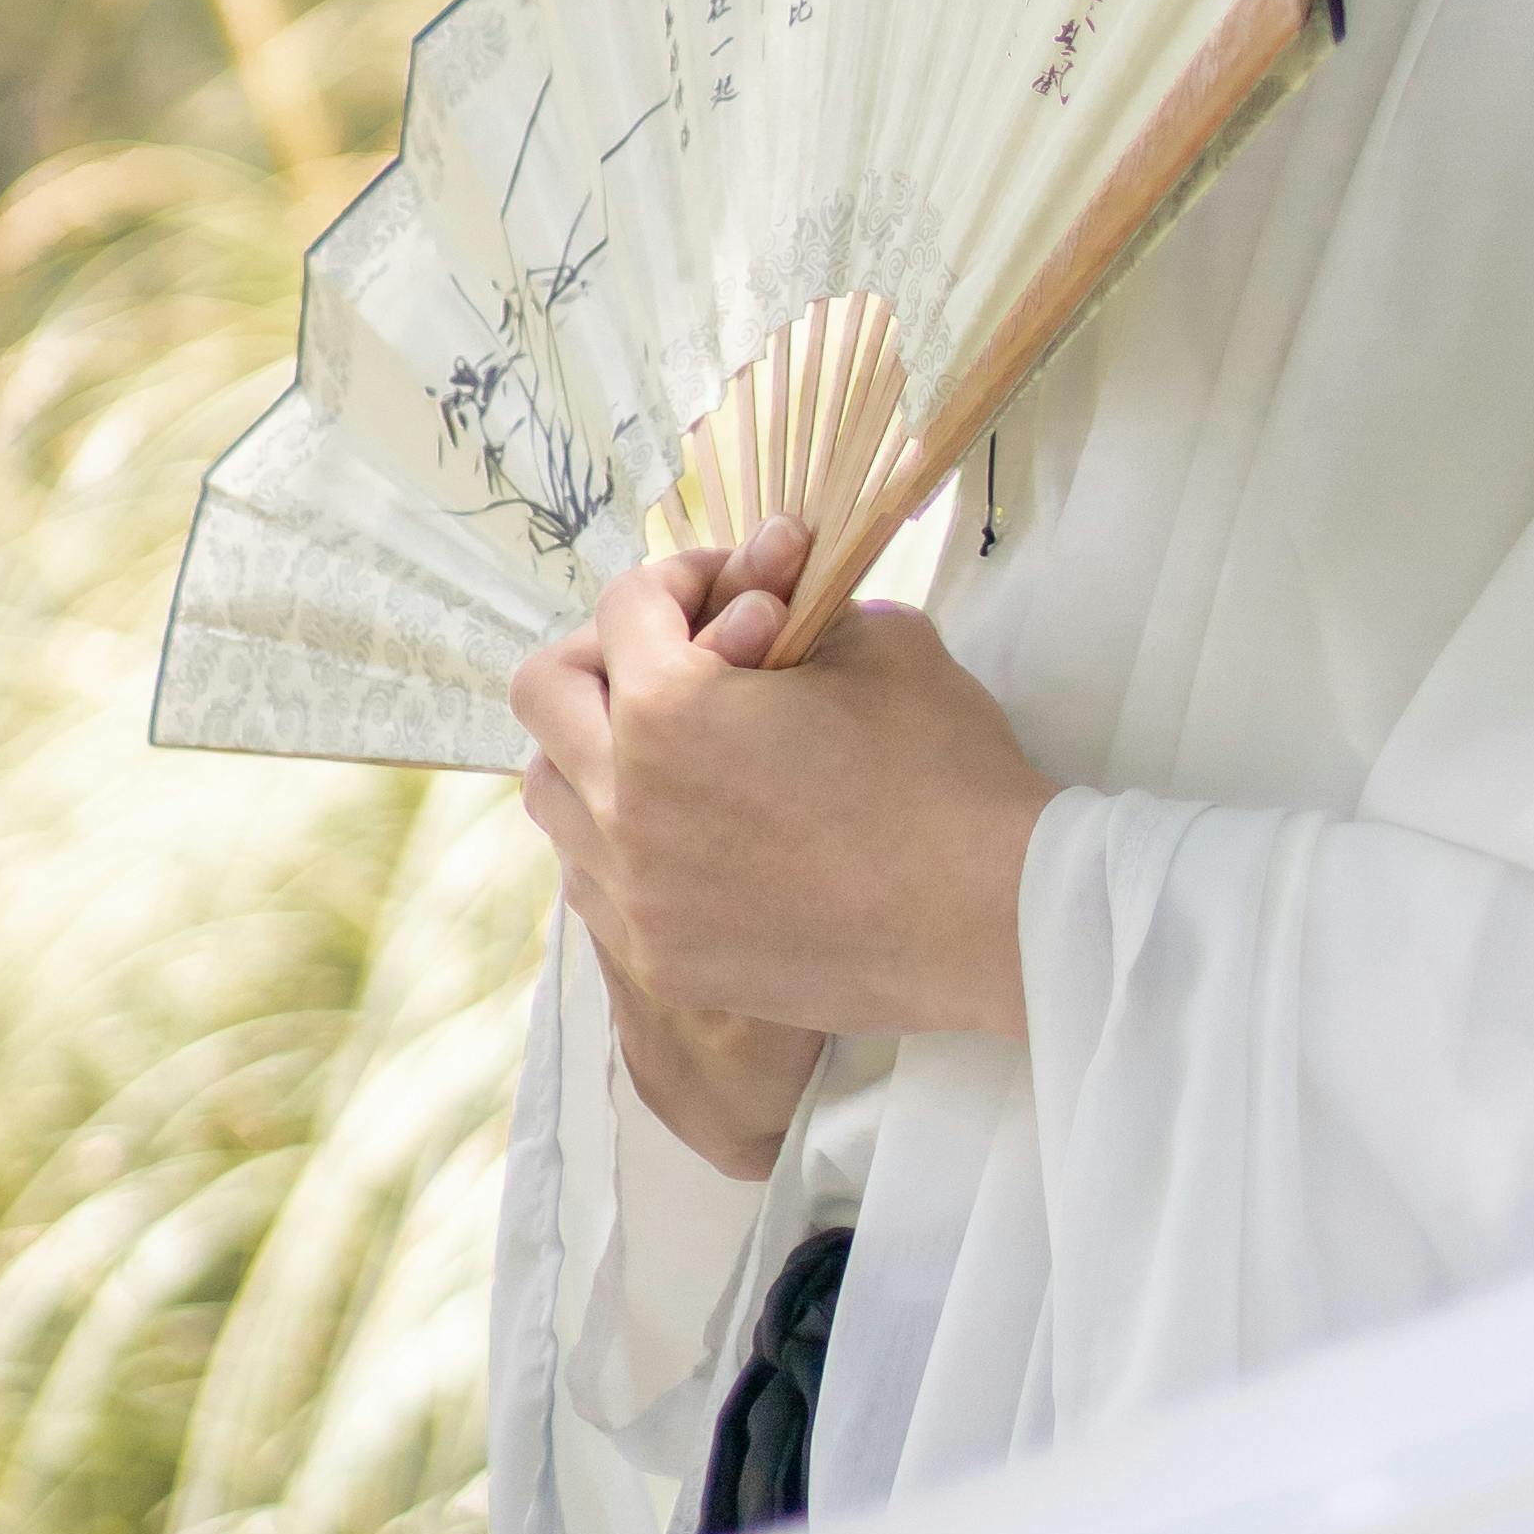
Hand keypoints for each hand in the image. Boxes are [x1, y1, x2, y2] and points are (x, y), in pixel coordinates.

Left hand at [510, 524, 1053, 1176]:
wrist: (988, 918)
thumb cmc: (943, 767)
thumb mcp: (878, 641)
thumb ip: (797, 604)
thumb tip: (768, 575)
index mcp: (668, 709)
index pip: (626, 606)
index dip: (686, 576)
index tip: (739, 589)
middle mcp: (622, 802)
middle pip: (545, 694)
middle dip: (608, 652)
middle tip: (681, 654)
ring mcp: (633, 892)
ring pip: (551, 795)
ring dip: (596, 751)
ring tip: (674, 745)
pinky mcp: (660, 958)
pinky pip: (592, 881)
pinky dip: (621, 839)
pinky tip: (692, 828)